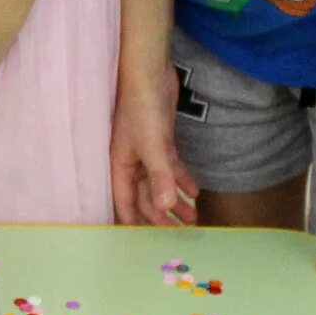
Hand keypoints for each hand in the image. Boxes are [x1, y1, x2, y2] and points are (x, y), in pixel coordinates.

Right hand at [110, 79, 197, 226]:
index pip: (124, 202)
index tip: (149, 242)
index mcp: (120, 166)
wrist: (149, 72)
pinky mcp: (161, 141)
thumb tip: (166, 207)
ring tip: (192, 217)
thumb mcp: (153, 145)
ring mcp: (146, 151)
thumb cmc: (142, 108)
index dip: (135, 222)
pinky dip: (181, 179)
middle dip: (161, 214)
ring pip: (160, 183)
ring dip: (175, 200)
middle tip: (181, 231)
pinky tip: (194, 191)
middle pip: (145, 196)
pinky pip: (170, 167)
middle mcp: (131, 162)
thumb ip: (160, 177)